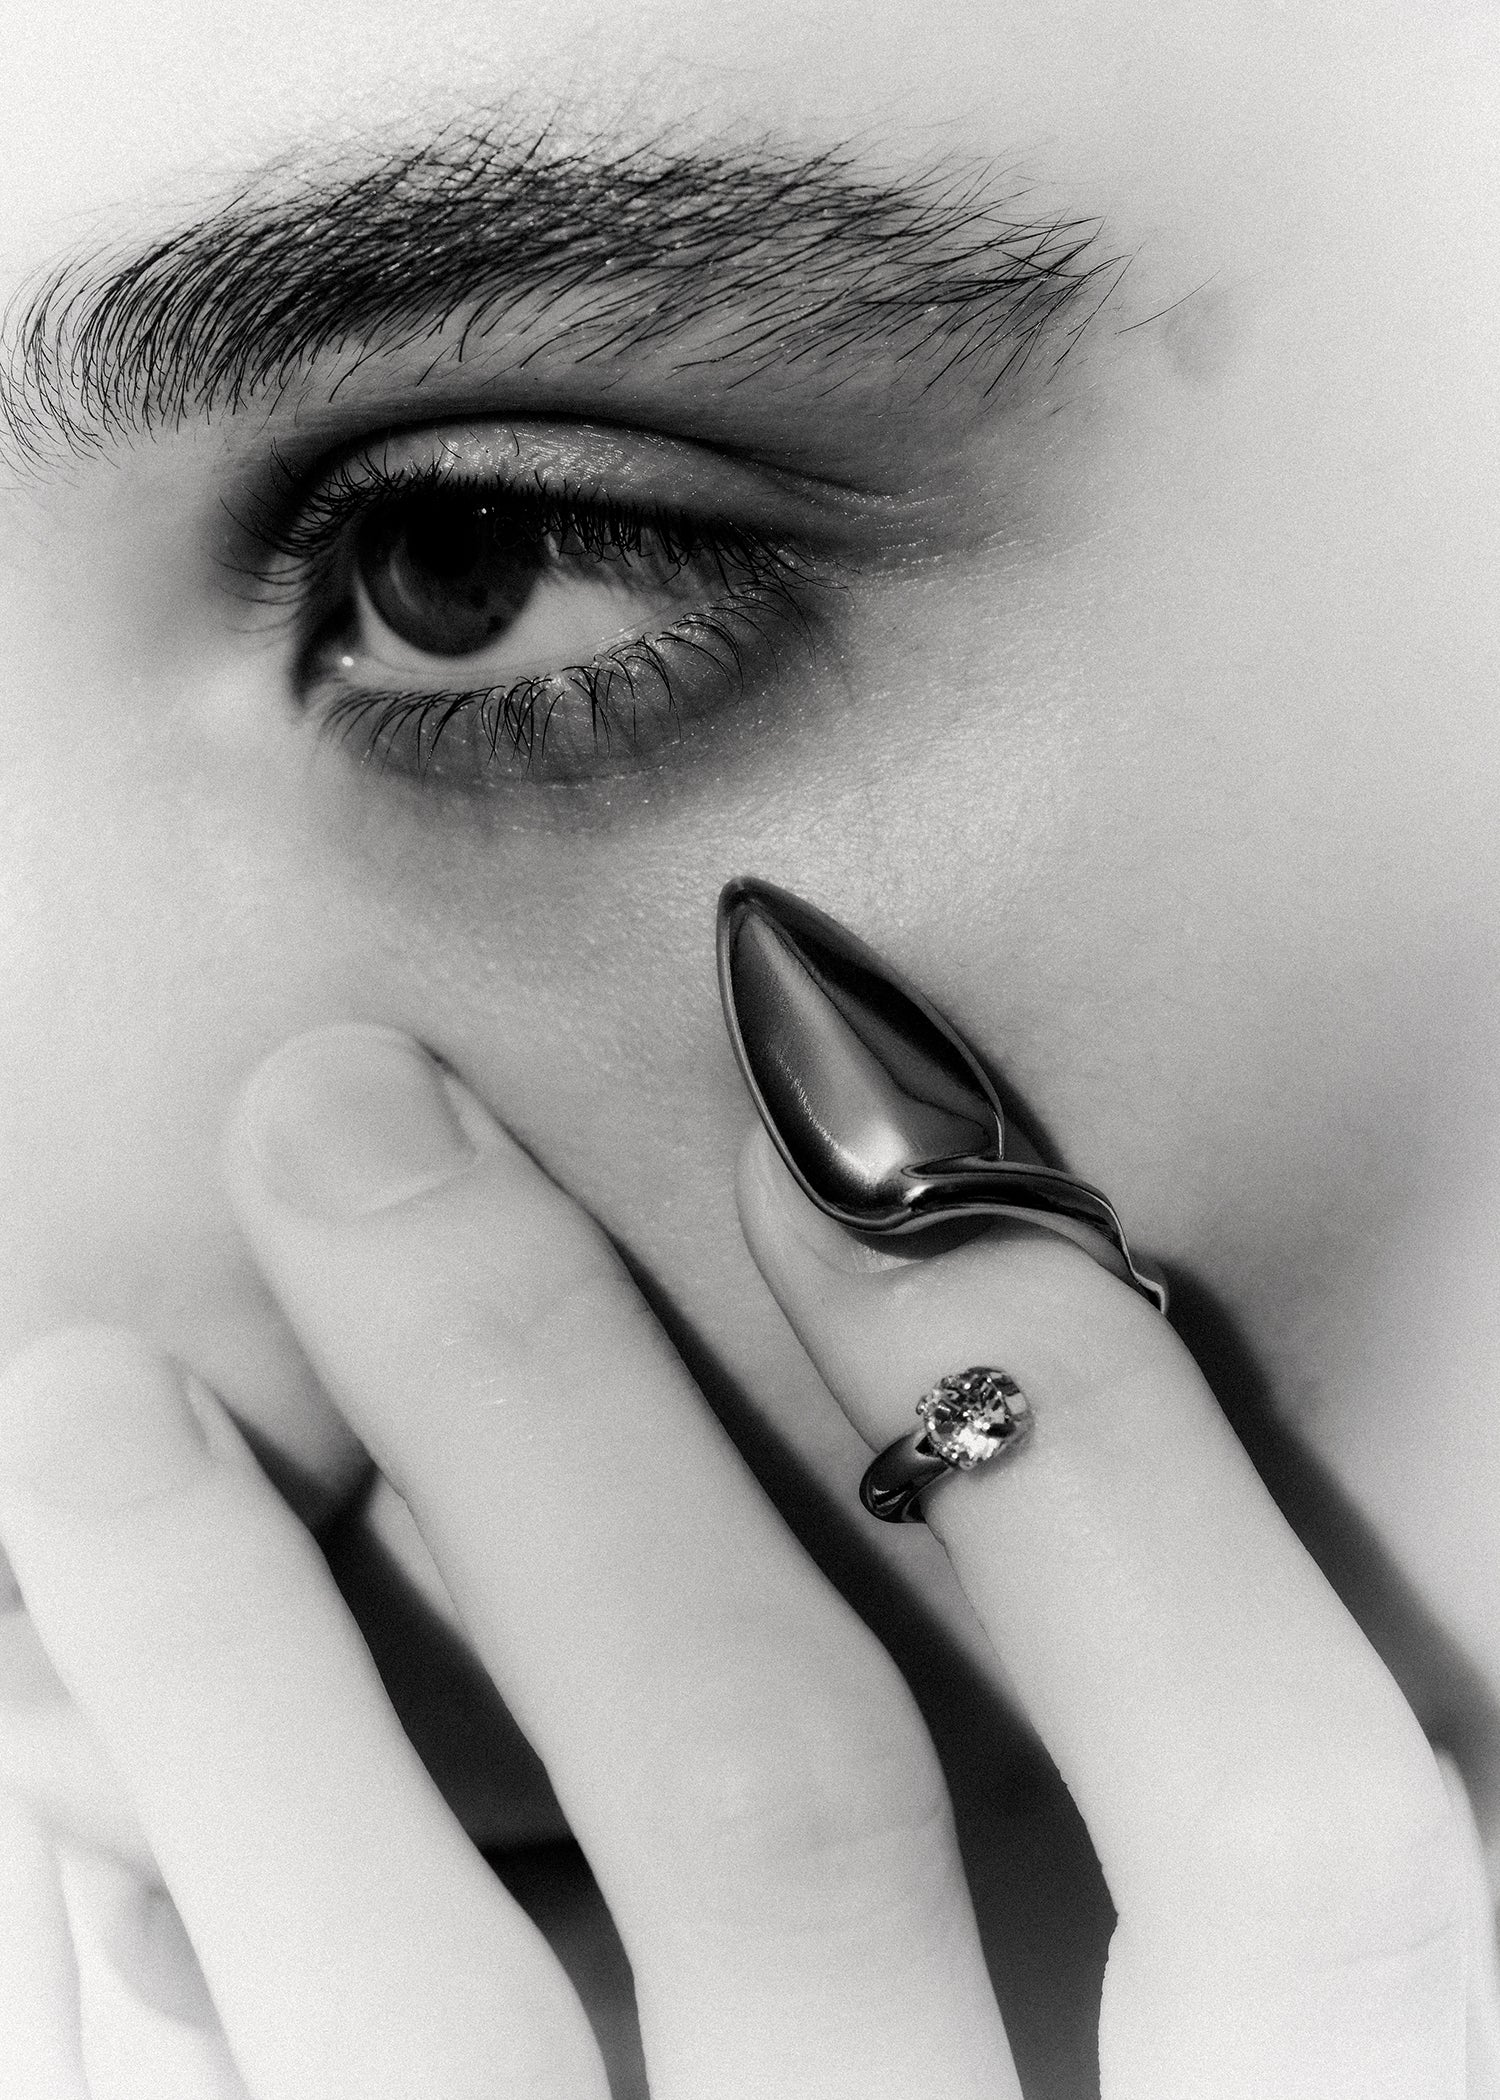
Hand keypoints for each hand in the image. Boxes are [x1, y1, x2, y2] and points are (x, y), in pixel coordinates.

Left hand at [0, 1023, 1488, 2097]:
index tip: (841, 1119)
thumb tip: (990, 1409)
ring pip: (404, 2032)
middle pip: (772, 1801)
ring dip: (214, 1661)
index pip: (1278, 1804)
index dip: (1083, 1425)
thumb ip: (1211, 1892)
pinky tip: (27, 1750)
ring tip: (74, 1382)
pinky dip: (102, 1954)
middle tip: (339, 1116)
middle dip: (542, 1403)